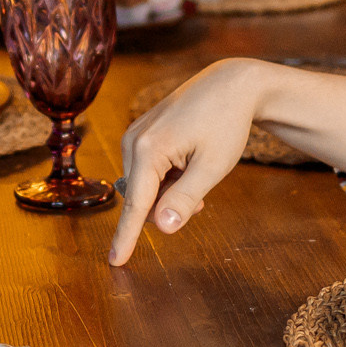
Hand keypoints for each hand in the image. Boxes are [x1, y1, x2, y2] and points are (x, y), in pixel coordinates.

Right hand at [108, 60, 345, 266]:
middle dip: (167, 205)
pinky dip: (166, 176)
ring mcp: (135, 134)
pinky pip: (147, 169)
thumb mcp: (213, 167)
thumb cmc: (226, 123)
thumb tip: (160, 229)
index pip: (135, 205)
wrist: (231, 83)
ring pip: (145, 184)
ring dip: (168, 190)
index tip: (115, 263)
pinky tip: (188, 162)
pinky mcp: (140, 131)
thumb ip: (185, 199)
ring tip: (197, 172)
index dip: (126, 237)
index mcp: (149, 150)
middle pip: (141, 197)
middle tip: (201, 196)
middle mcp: (133, 140)